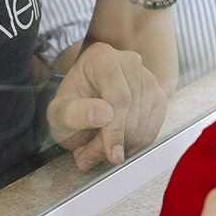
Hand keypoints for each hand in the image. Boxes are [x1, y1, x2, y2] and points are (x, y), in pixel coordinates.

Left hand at [47, 41, 166, 169]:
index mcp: (101, 57)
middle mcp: (128, 61)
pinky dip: (136, 146)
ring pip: (143, 124)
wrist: (81, 108)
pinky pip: (153, 129)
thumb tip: (104, 115)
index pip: (118, 97)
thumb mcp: (58, 113)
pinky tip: (115, 146)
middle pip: (131, 111)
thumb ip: (74, 113)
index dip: (115, 130)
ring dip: (122, 147)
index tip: (112, 155)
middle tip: (88, 158)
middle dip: (113, 142)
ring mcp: (147, 77)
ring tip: (95, 152)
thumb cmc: (68, 108)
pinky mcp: (158, 96)